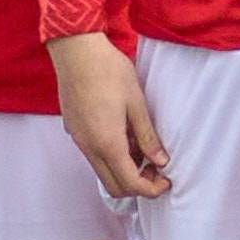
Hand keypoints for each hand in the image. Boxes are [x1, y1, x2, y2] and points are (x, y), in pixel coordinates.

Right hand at [48, 33, 170, 198]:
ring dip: (124, 170)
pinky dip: (111, 156)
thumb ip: (148, 137)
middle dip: (137, 185)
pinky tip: (124, 135)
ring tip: (142, 149)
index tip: (166, 180)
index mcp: (108, 143)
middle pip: (114, 186)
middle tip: (156, 169)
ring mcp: (79, 140)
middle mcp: (89, 147)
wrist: (76, 50)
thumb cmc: (108, 72)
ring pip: (102, 171)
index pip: (131, 184)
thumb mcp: (137, 104)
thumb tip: (160, 161)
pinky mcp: (74, 130)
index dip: (151, 189)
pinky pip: (93, 155)